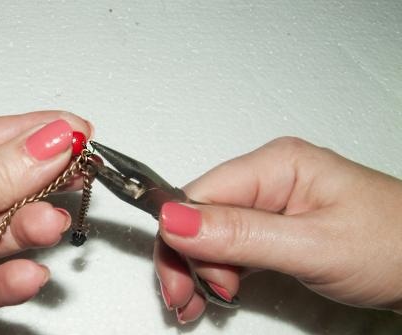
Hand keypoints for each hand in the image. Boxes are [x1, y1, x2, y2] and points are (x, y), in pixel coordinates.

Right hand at [154, 137, 401, 322]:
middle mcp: (269, 178)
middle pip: (199, 215)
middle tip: (186, 298)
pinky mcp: (276, 227)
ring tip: (195, 304)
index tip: (181, 280)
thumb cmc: (396, 245)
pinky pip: (231, 245)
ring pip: (210, 233)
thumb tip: (175, 220)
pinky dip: (217, 271)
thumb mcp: (312, 245)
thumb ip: (241, 234)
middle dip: (186, 259)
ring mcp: (272, 203)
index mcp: (276, 164)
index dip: (181, 239)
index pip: (200, 195)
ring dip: (197, 269)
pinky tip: (213, 291)